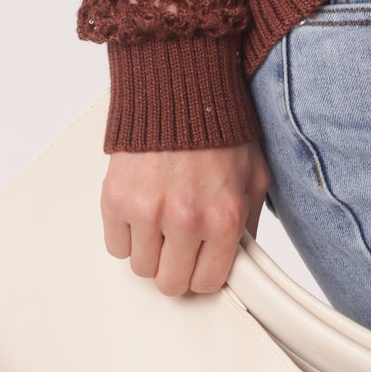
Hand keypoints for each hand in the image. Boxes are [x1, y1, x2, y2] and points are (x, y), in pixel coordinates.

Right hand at [101, 137, 272, 296]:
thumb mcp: (255, 175)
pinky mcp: (117, 198)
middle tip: (179, 242)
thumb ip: (250, 220)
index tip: (200, 260)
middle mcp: (186, 219)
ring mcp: (148, 210)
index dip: (203, 272)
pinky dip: (126, 233)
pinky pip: (116, 245)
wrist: (180, 88)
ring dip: (150, 250)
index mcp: (224, 218)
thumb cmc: (219, 127)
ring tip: (160, 219)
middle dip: (176, 266)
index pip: (208, 283)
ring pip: (140, 268)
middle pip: (170, 283)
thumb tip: (242, 255)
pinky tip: (141, 210)